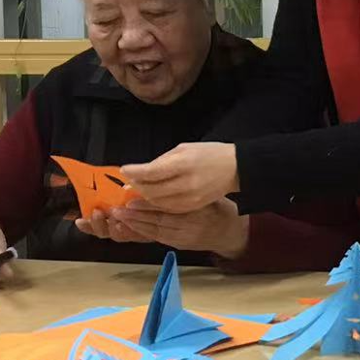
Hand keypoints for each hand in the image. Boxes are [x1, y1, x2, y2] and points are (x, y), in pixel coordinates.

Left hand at [75, 199, 249, 259]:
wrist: (231, 232)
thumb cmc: (219, 208)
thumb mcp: (209, 194)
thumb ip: (188, 191)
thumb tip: (163, 181)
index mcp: (197, 211)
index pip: (168, 208)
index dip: (148, 204)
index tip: (132, 198)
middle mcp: (190, 227)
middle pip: (158, 221)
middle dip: (136, 216)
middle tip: (118, 209)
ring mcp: (185, 238)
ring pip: (156, 231)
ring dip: (136, 225)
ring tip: (120, 218)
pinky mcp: (181, 245)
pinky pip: (160, 238)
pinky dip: (145, 233)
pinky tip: (133, 227)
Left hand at [121, 143, 238, 213]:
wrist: (235, 169)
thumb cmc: (209, 154)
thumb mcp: (184, 149)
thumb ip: (161, 161)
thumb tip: (140, 172)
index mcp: (184, 164)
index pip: (151, 171)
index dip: (134, 172)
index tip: (124, 170)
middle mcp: (186, 184)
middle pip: (151, 191)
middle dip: (136, 188)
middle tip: (128, 184)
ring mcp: (190, 199)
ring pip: (157, 204)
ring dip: (144, 200)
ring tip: (135, 196)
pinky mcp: (192, 208)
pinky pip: (168, 210)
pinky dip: (156, 207)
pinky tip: (151, 202)